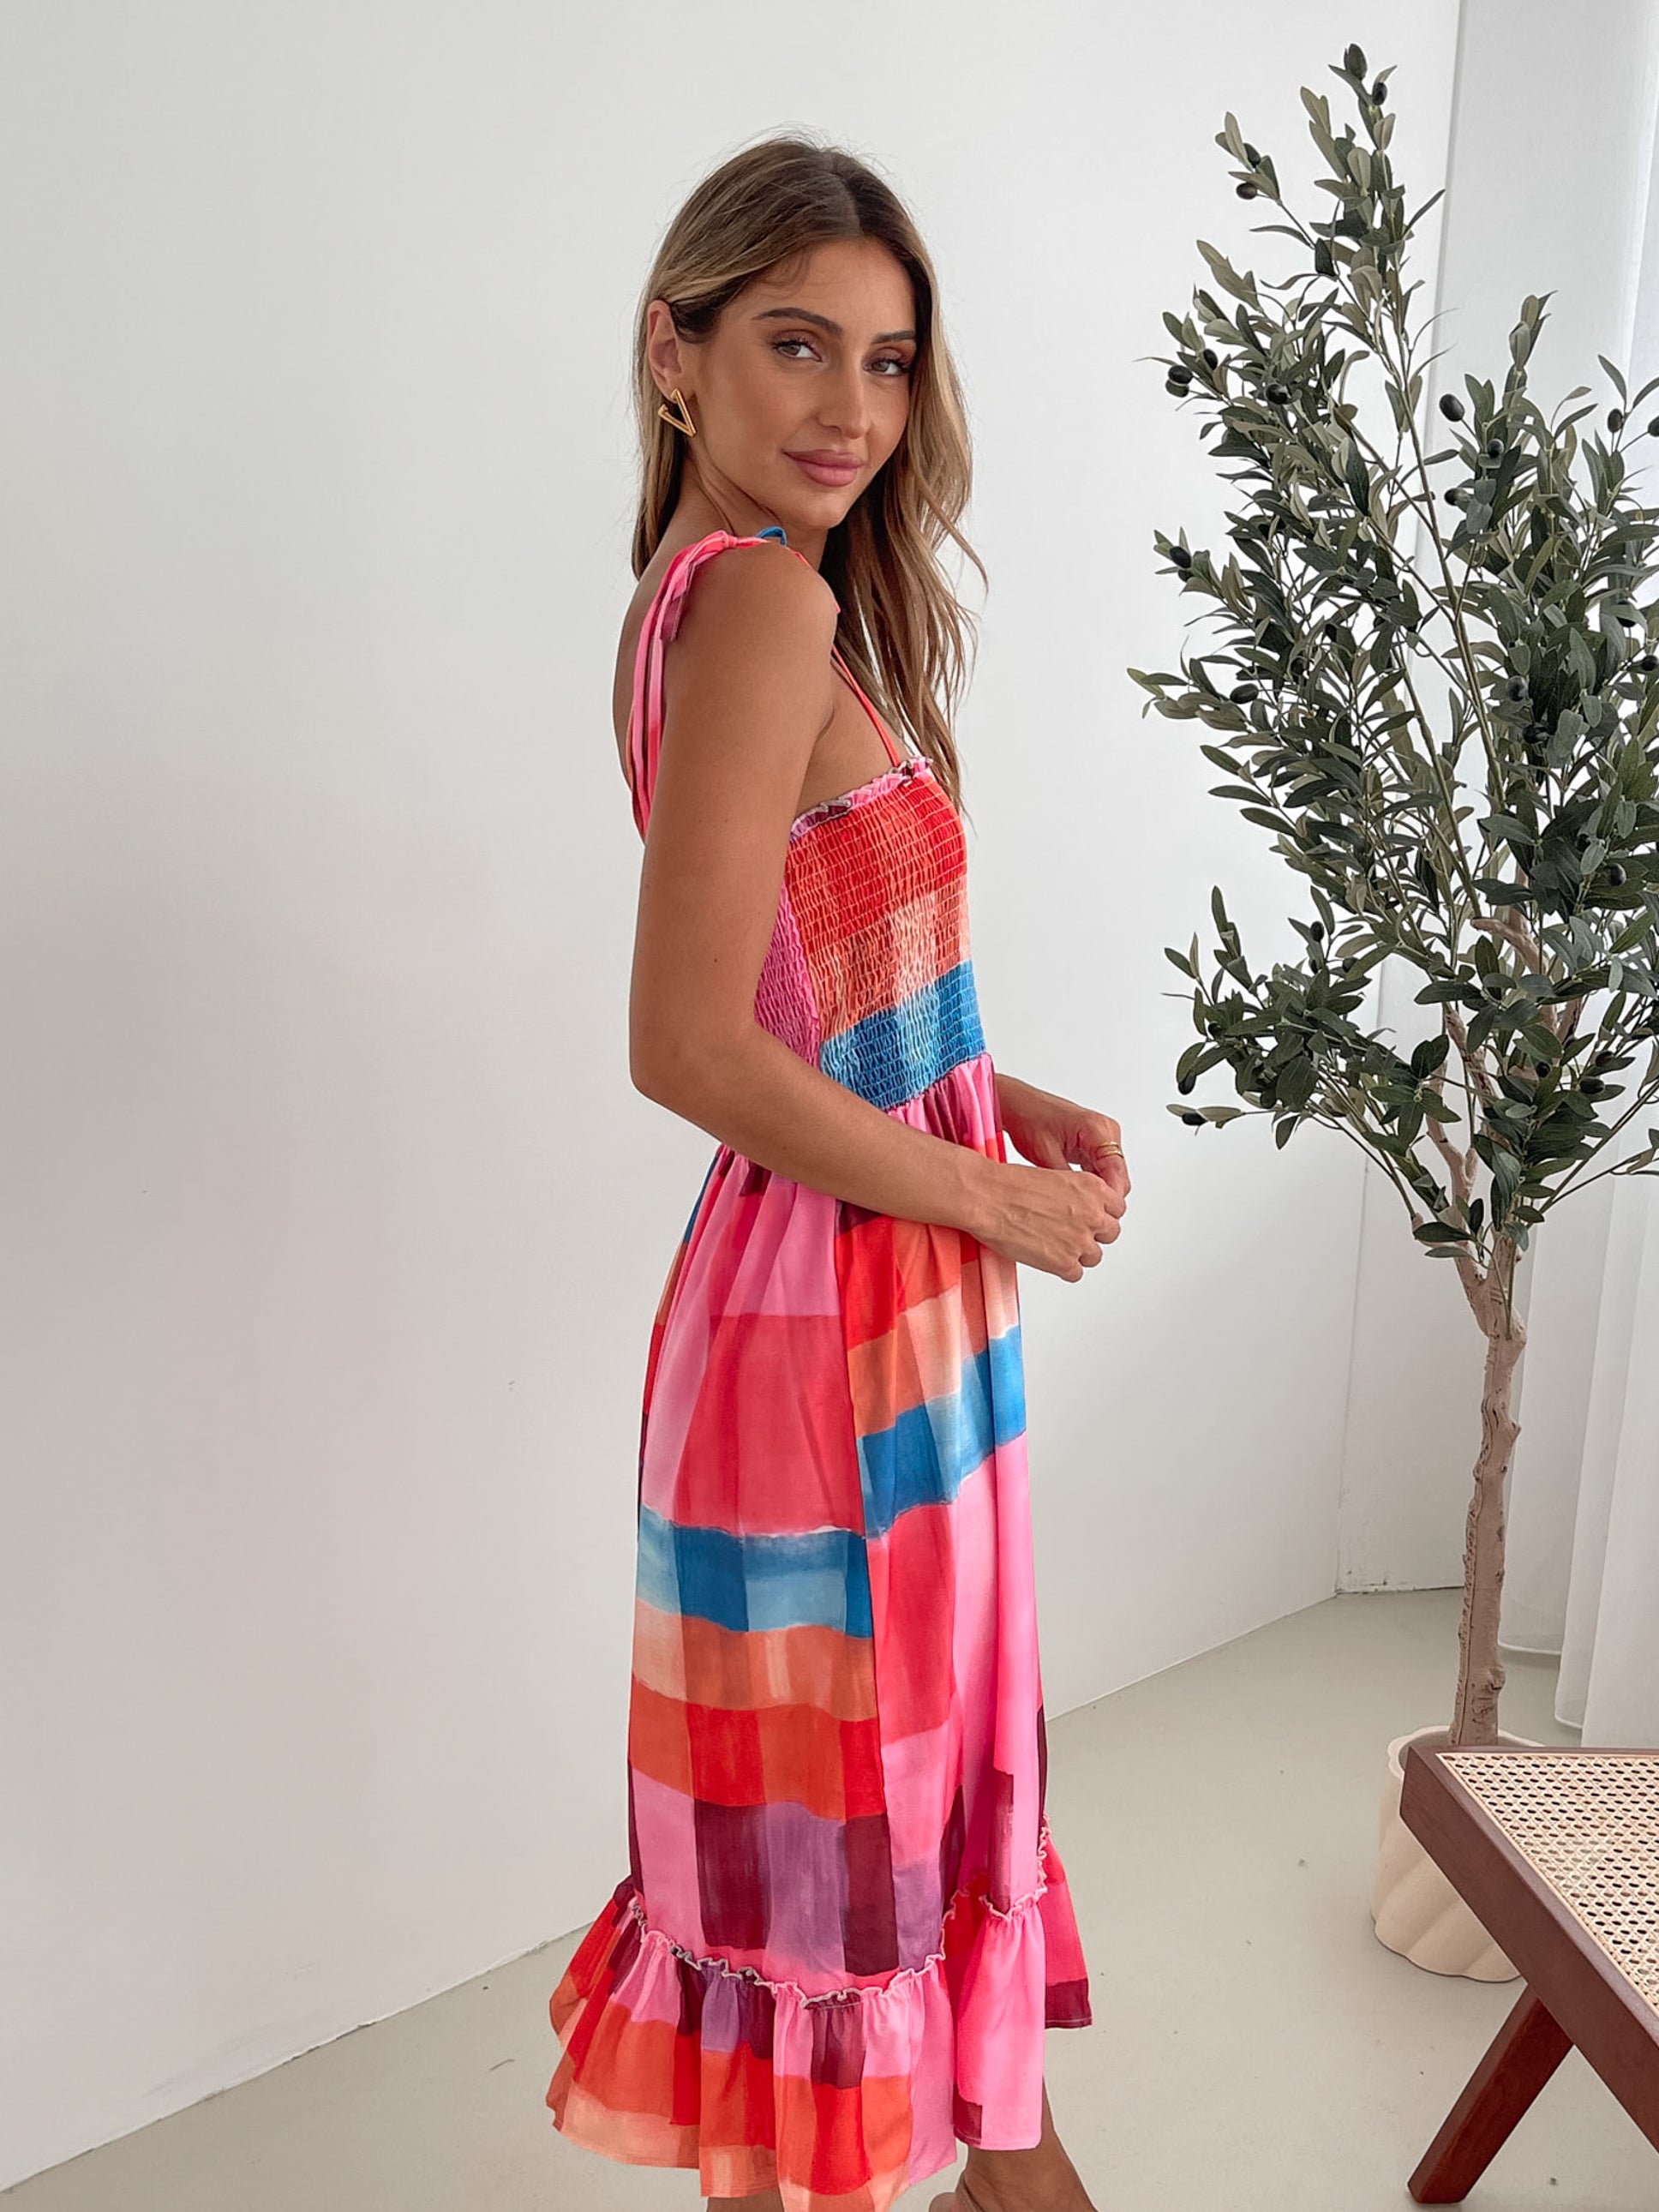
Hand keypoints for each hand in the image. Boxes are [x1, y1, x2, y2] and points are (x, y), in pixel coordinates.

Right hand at [976, 1155, 1123, 1280]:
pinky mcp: (1065, 1262)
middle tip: (1073, 1233)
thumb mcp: (1055, 1177)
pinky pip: (1076, 1274)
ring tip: (1055, 1246)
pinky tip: (1046, 1257)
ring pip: (1095, 1256)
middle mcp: (1092, 1214)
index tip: (1092, 1218)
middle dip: (1094, 1235)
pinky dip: (1062, 1269)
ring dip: (1078, 1254)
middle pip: (1111, 1233)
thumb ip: (1076, 1196)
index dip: (1102, 1215)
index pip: (1117, 1208)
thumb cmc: (1010, 1186)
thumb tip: (1078, 1209)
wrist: (988, 1199)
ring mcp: (1080, 1240)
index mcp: (1092, 1188)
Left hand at [995, 1073, 1131, 1206]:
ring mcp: (1102, 1137)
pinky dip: (1090, 1184)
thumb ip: (1069, 1184)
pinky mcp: (1093, 1143)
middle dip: (1104, 1199)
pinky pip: (1100, 1169)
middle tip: (1084, 1219)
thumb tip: (1080, 1209)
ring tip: (1077, 1208)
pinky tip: (1074, 1195)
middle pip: (1117, 1177)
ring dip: (1097, 1192)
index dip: (1108, 1199)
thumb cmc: (1028, 1119)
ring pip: (1110, 1176)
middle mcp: (1106, 1131)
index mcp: (1099, 1130)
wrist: (1016, 1104)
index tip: (1096, 1217)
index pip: (1117, 1174)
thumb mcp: (1046, 1157)